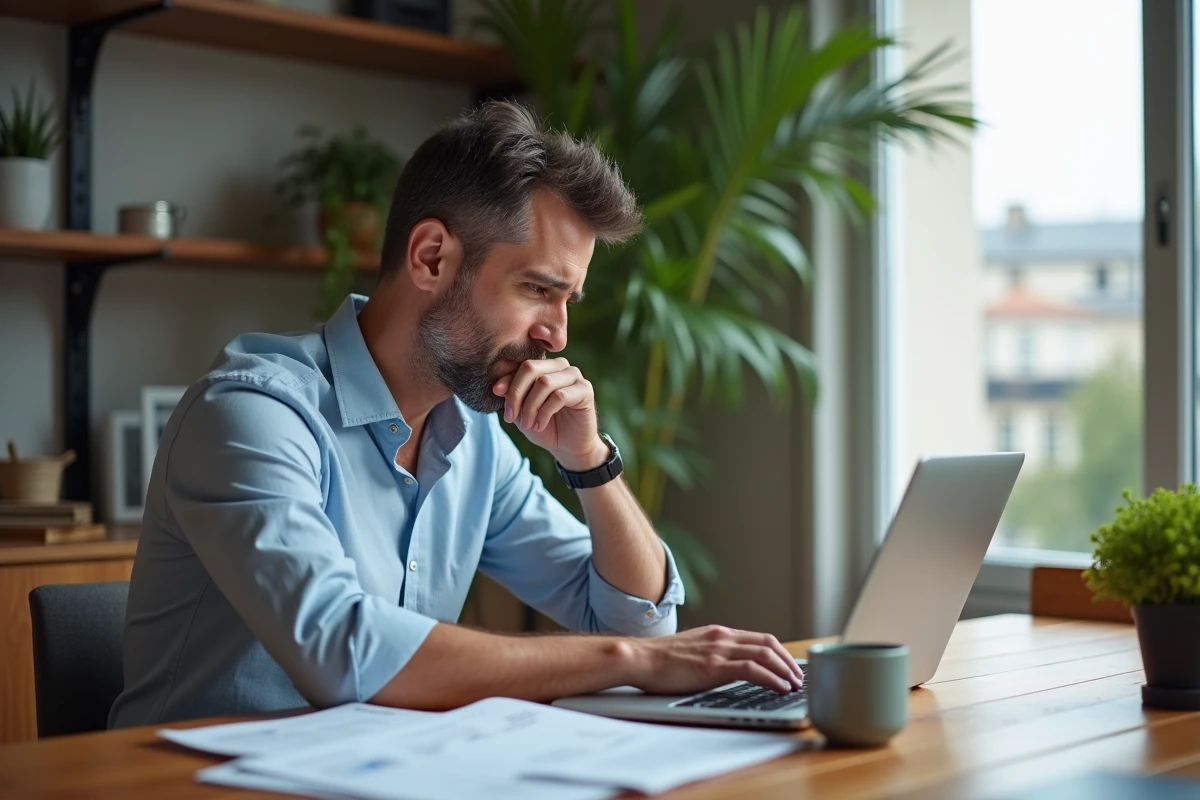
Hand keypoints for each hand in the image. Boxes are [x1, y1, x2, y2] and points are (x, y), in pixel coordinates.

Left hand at [492, 358, 607, 469]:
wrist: (567, 446)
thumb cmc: (543, 425)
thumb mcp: (521, 410)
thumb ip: (512, 395)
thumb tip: (498, 386)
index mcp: (543, 366)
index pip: (520, 364)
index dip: (507, 379)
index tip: (496, 393)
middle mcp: (559, 365)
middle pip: (531, 368)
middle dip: (516, 393)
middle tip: (510, 416)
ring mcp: (574, 375)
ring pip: (545, 383)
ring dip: (531, 407)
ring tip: (527, 425)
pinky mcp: (585, 389)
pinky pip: (560, 396)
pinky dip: (545, 413)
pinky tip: (540, 425)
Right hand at [624, 625, 804, 694]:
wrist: (639, 658)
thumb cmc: (659, 660)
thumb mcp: (691, 652)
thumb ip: (710, 655)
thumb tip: (725, 670)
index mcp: (718, 633)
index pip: (759, 638)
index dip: (780, 652)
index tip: (790, 666)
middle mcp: (722, 637)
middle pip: (768, 643)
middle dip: (789, 661)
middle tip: (799, 677)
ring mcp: (718, 650)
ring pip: (765, 654)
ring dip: (785, 670)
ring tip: (795, 685)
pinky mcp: (713, 666)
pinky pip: (752, 670)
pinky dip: (772, 678)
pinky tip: (780, 688)